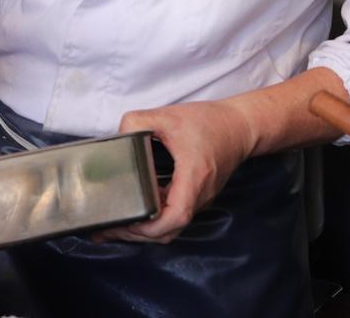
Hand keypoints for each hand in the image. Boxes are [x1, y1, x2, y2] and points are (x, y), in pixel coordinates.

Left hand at [93, 99, 256, 244]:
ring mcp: (199, 198)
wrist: (241, 126)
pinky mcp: (196, 196)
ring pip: (171, 227)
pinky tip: (134, 210)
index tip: (126, 221)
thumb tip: (117, 136)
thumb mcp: (168, 116)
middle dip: (137, 233)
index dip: (150, 226)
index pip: (176, 216)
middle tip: (108, 228)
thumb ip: (137, 122)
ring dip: (144, 230)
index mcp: (194, 177)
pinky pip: (174, 216)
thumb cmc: (210, 121)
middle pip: (169, 230)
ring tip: (116, 224)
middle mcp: (199, 194)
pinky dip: (153, 219)